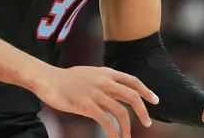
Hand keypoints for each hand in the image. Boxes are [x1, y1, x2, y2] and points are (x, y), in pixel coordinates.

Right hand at [32, 65, 158, 137]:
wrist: (48, 79)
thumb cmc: (67, 79)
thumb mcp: (90, 73)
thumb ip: (104, 80)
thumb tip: (114, 91)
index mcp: (106, 73)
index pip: (132, 81)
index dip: (145, 91)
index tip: (155, 100)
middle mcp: (104, 82)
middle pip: (132, 96)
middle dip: (143, 111)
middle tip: (147, 122)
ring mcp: (96, 93)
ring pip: (121, 112)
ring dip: (127, 127)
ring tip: (128, 137)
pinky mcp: (86, 105)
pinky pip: (105, 121)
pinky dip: (113, 131)